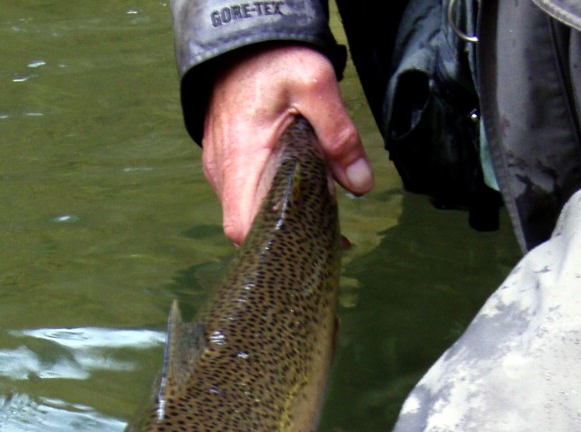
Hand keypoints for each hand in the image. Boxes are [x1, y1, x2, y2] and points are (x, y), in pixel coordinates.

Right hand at [204, 44, 373, 243]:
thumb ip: (339, 135)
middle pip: (245, 227)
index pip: (243, 225)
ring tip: (316, 214)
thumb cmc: (273, 61)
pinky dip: (267, 201)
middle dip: (282, 234)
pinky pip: (243, 194)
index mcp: (242, 158)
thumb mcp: (316, 85)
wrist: (240, 41)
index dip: (272, 241)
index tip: (307, 239)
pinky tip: (296, 192)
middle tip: (324, 232)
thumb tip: (360, 184)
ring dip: (276, 218)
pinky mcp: (224, 162)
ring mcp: (220, 168)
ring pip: (245, 212)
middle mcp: (224, 170)